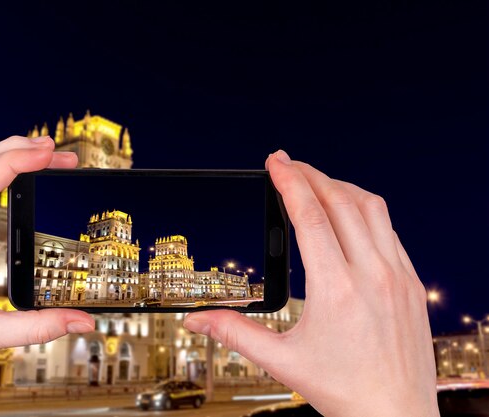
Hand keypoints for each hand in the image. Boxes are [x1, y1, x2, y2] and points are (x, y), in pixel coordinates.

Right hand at [184, 150, 438, 416]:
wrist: (397, 416)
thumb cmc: (345, 391)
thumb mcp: (282, 362)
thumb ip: (235, 334)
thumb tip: (196, 321)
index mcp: (337, 289)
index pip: (310, 216)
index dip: (289, 182)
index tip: (275, 161)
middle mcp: (372, 274)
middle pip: (340, 201)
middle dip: (310, 174)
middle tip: (288, 163)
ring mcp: (398, 276)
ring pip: (372, 208)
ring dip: (341, 186)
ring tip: (317, 181)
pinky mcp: (412, 283)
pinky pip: (390, 230)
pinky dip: (366, 210)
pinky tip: (350, 214)